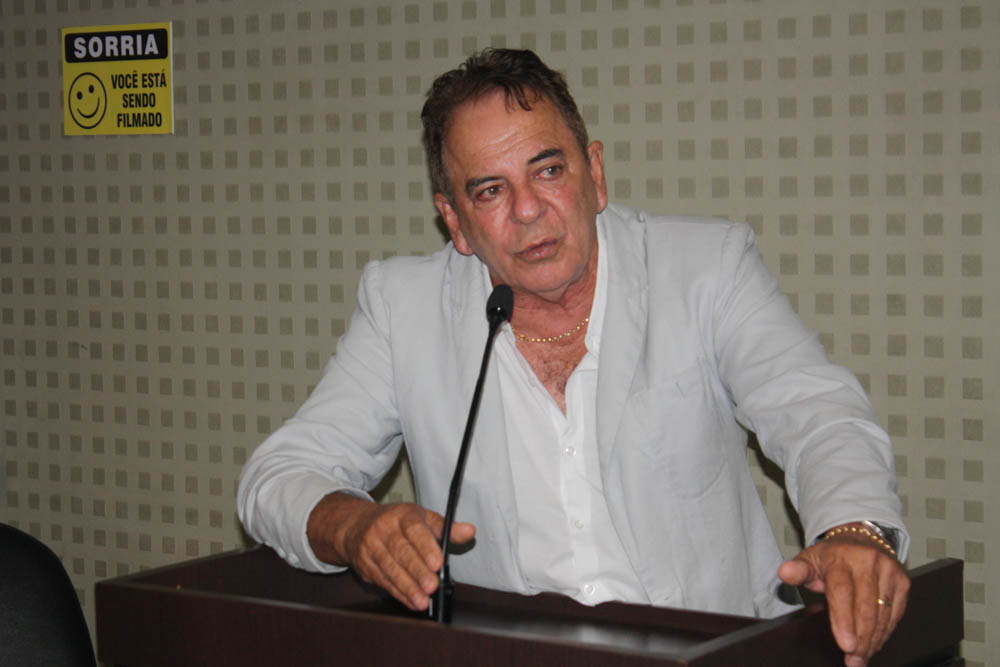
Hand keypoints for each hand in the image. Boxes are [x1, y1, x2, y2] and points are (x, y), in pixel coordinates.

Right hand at [306, 492, 475, 610]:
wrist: (356, 525)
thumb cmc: (397, 522)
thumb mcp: (422, 518)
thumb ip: (446, 527)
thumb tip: (469, 531)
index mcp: (402, 514)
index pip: (414, 529)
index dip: (426, 546)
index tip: (438, 562)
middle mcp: (383, 529)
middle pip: (401, 552)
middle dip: (417, 571)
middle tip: (432, 586)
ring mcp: (371, 547)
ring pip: (390, 569)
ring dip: (408, 587)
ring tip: (423, 600)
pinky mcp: (365, 566)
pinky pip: (384, 581)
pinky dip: (399, 594)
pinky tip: (412, 601)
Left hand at [778, 524, 909, 666]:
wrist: (862, 539)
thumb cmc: (833, 556)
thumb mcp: (810, 559)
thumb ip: (798, 570)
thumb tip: (784, 573)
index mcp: (841, 557)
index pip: (842, 592)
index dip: (843, 620)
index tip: (844, 644)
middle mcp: (868, 561)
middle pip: (866, 607)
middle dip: (860, 638)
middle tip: (853, 659)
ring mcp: (888, 571)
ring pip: (883, 613)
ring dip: (873, 640)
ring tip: (861, 657)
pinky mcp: (903, 581)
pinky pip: (896, 613)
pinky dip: (885, 632)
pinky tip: (874, 644)